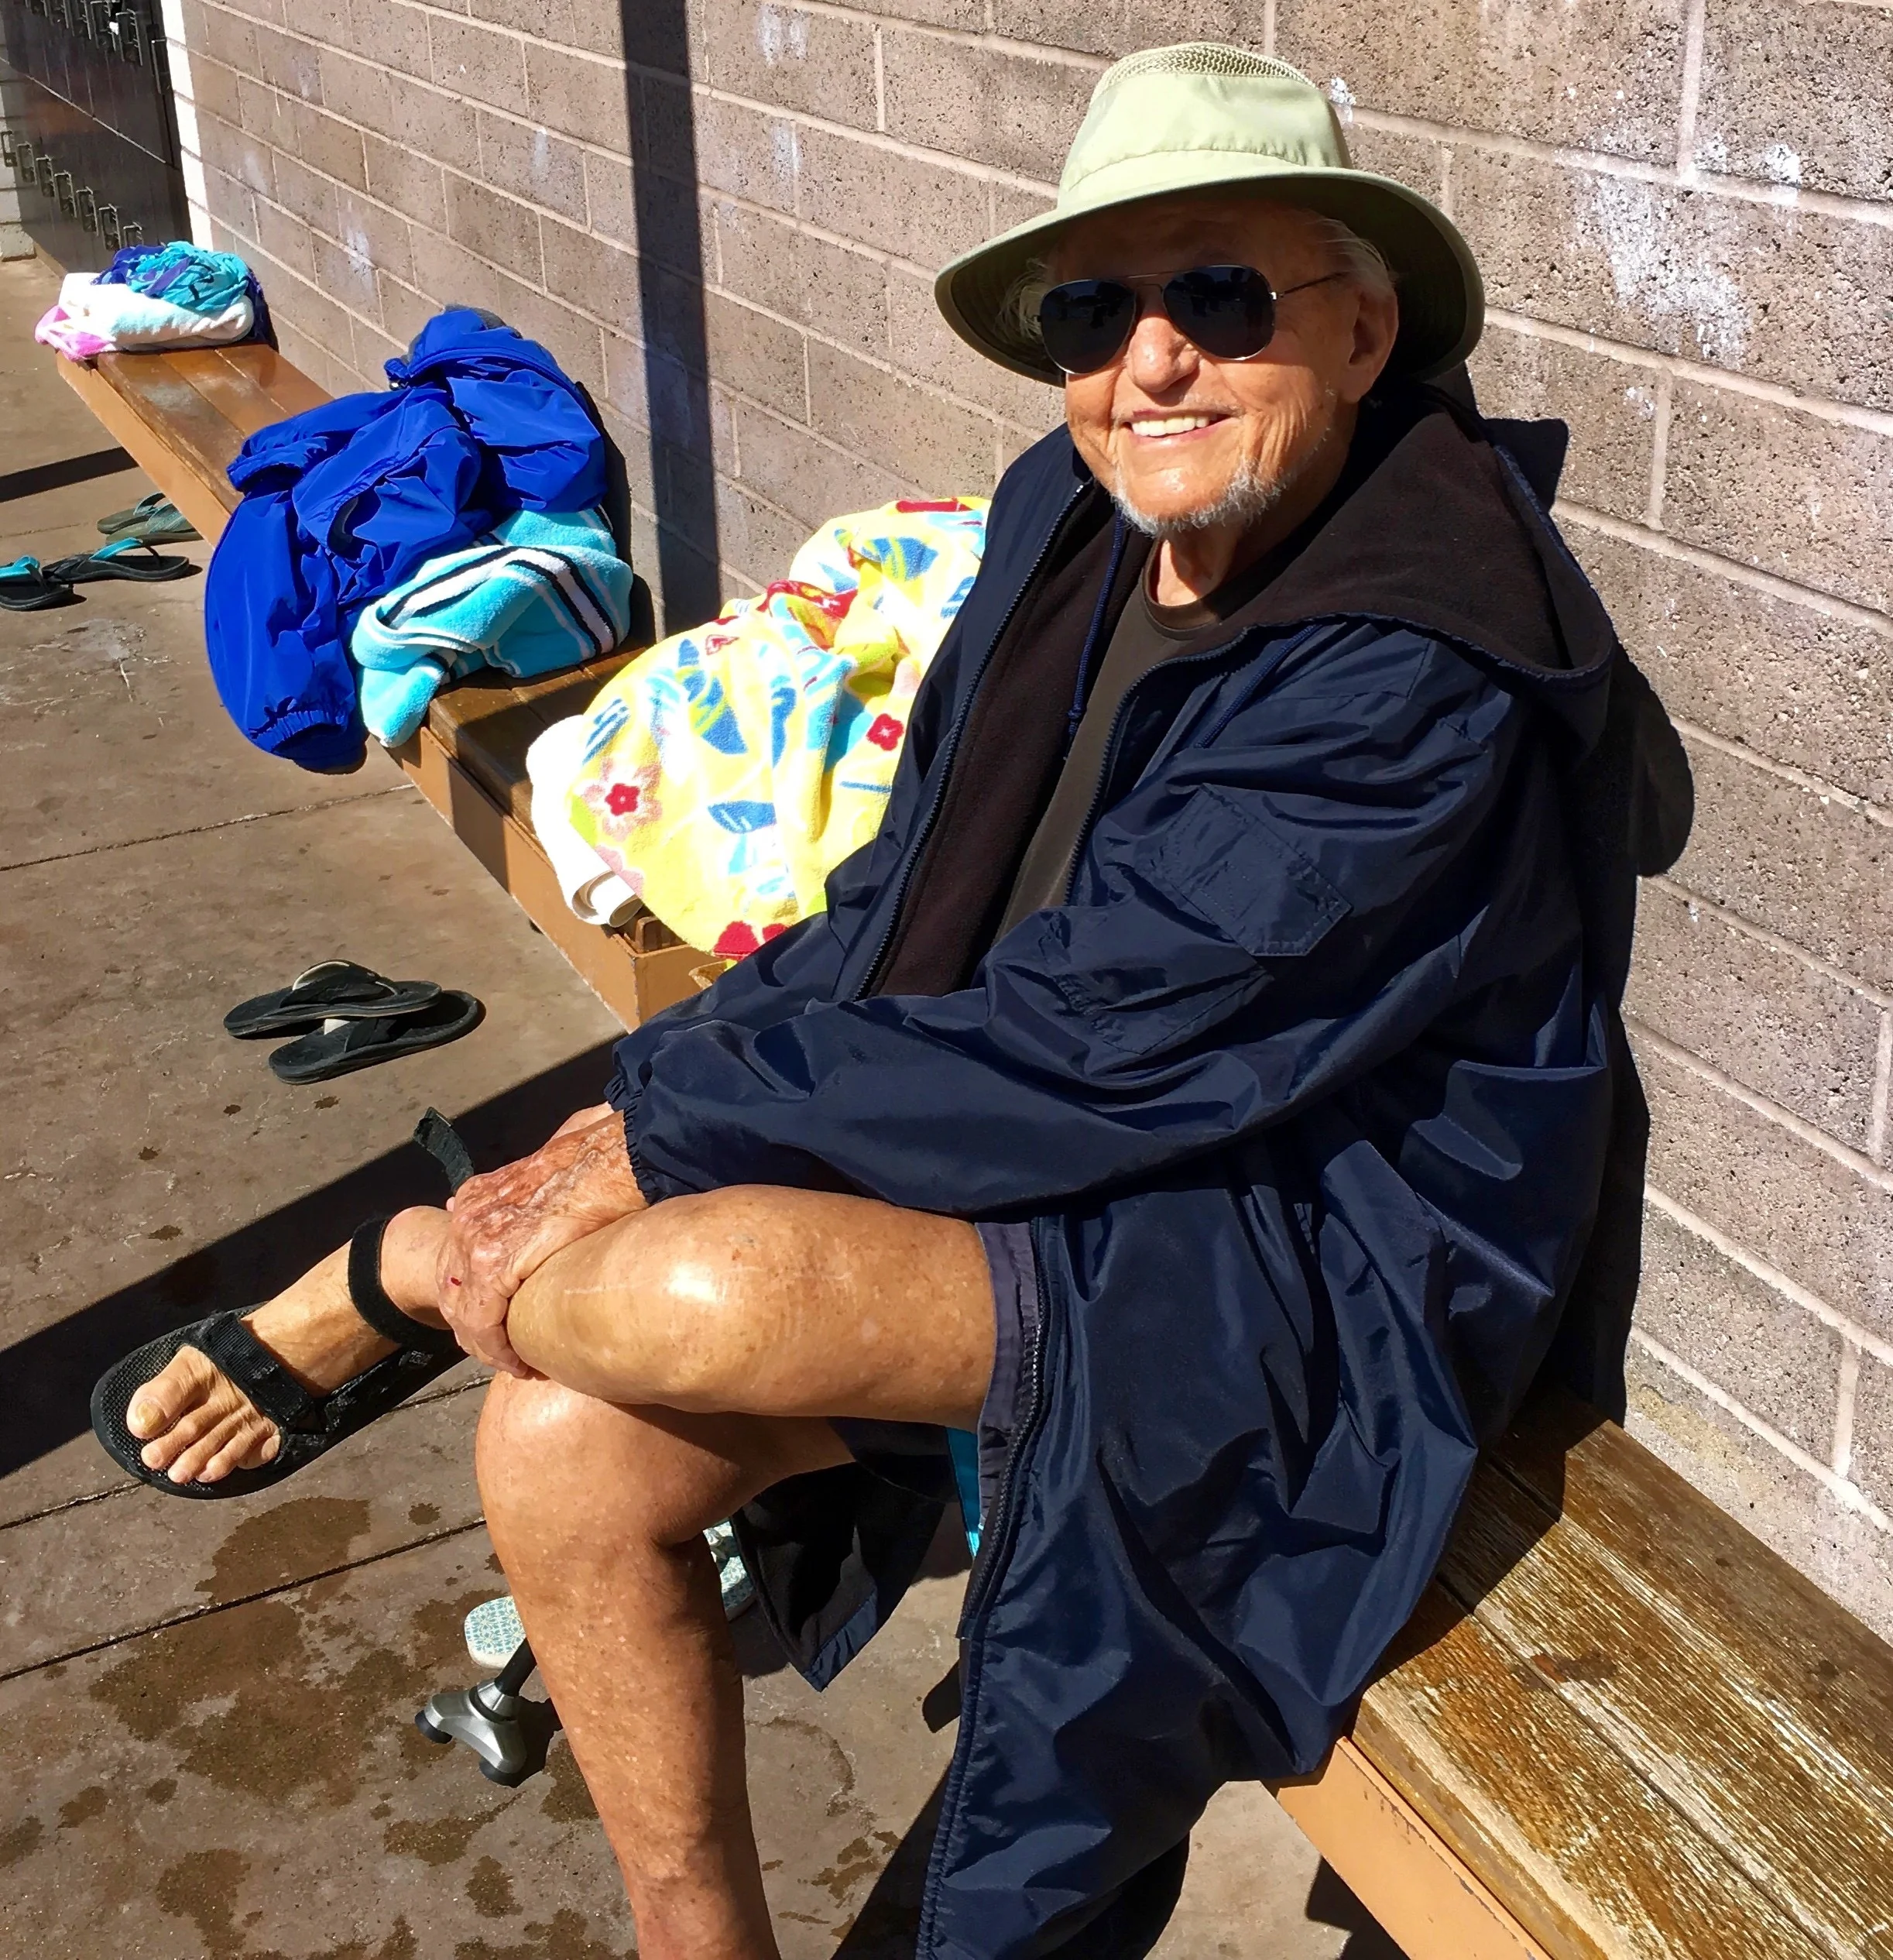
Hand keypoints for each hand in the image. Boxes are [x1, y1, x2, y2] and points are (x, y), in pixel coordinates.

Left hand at [435, 1110, 647, 1375]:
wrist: (613, 1159)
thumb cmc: (594, 1164)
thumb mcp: (543, 1171)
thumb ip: (513, 1191)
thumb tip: (490, 1201)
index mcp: (475, 1199)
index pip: (457, 1266)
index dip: (473, 1302)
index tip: (498, 1328)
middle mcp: (466, 1217)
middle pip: (452, 1291)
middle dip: (475, 1330)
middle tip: (504, 1356)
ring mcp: (475, 1239)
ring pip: (463, 1312)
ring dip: (488, 1346)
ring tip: (515, 1365)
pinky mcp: (494, 1263)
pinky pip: (484, 1321)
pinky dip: (500, 1349)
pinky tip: (521, 1364)